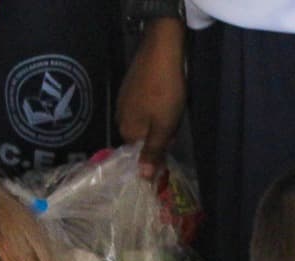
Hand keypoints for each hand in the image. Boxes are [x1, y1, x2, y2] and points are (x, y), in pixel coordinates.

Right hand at [116, 18, 186, 180]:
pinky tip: (164, 97)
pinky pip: (143, 106)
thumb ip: (153, 152)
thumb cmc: (164, 91)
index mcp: (127, 131)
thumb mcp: (164, 127)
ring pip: (144, 122)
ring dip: (158, 121)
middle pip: (142, 138)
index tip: (171, 145)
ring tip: (172, 109)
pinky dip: (154, 106)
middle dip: (158, 136)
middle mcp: (120, 118)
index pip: (140, 154)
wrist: (161, 48)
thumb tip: (142, 178)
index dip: (157, 153)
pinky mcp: (130, 86)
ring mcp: (123, 101)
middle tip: (174, 124)